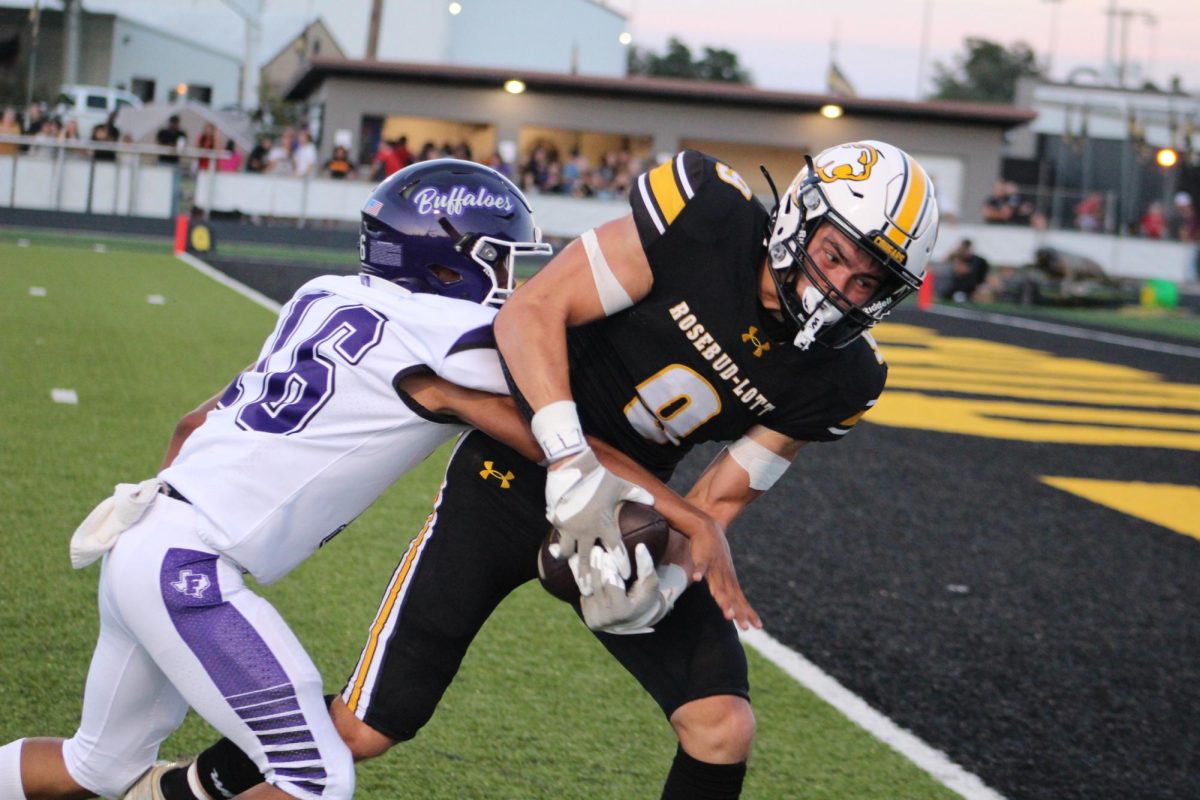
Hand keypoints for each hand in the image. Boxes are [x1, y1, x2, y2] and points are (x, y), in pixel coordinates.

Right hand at [543, 447, 653, 585]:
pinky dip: (558, 549)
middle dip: (590, 578)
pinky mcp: (558, 522)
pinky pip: (558, 539)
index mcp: (606, 523)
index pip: (617, 549)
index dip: (622, 564)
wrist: (573, 467)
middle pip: (590, 560)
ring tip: (571, 577)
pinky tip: (557, 556)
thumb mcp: (621, 485)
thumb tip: (653, 500)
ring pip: (570, 554)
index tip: (625, 577)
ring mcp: (571, 527)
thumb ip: (638, 495)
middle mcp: (588, 530)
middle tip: (590, 593)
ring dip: (571, 566)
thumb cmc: (600, 477)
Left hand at [579, 544, 687, 633]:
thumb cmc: (645, 597)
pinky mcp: (588, 618)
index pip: (612, 586)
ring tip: (588, 555)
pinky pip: (584, 595)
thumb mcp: (650, 581)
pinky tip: (584, 567)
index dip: (609, 569)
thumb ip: (645, 565)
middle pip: (598, 587)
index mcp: (623, 612)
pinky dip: (584, 581)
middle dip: (596, 567)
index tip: (606, 553)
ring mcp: (595, 620)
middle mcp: (607, 619)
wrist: (635, 618)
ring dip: (587, 571)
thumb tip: (640, 546)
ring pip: (588, 590)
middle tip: (595, 549)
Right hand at [685, 519, 760, 630]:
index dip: (748, 612)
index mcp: (729, 580)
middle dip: (738, 612)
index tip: (757, 626)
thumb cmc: (714, 552)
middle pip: (732, 597)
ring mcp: (715, 567)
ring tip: (728, 615)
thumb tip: (729, 601)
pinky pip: (701, 566)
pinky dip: (699, 571)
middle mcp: (725, 576)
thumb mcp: (722, 571)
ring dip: (723, 600)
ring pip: (719, 586)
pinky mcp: (703, 557)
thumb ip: (724, 587)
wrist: (707, 527)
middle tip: (744, 627)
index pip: (741, 599)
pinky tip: (697, 579)